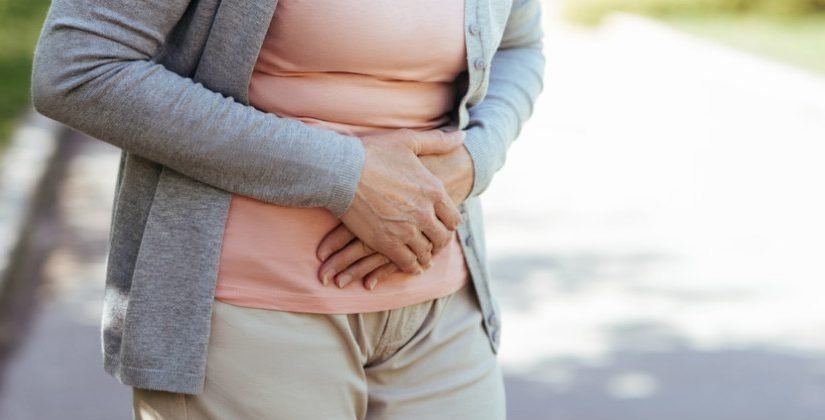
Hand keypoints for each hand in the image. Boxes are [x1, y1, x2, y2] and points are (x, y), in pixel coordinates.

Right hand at [337, 128, 463, 277]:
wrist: (342, 171)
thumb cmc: (373, 153)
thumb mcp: (408, 141)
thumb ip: (438, 142)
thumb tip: (462, 135)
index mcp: (433, 190)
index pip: (454, 218)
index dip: (450, 224)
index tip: (444, 225)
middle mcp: (424, 213)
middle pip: (442, 237)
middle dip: (439, 241)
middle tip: (435, 244)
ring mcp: (405, 230)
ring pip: (425, 252)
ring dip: (425, 255)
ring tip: (423, 257)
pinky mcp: (386, 242)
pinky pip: (406, 262)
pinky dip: (411, 266)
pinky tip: (410, 265)